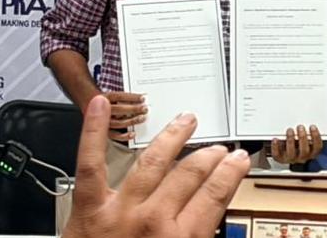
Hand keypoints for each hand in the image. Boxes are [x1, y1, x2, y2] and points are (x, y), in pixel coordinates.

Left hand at [61, 95, 248, 237]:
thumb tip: (213, 221)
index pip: (216, 194)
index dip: (231, 172)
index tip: (239, 160)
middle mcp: (154, 221)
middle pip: (191, 174)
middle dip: (210, 156)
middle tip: (218, 148)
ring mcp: (119, 211)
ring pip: (154, 160)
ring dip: (174, 136)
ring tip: (186, 121)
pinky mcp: (87, 208)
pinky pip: (90, 164)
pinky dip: (91, 131)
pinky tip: (99, 105)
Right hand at [102, 91, 146, 141]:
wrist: (85, 103)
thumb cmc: (101, 98)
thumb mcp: (109, 93)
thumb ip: (121, 97)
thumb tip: (140, 97)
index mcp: (100, 98)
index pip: (117, 97)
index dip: (131, 97)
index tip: (142, 97)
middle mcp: (97, 109)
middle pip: (117, 110)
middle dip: (133, 109)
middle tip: (145, 108)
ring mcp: (98, 122)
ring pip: (116, 123)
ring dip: (131, 121)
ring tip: (141, 118)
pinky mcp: (100, 133)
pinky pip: (112, 136)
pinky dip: (123, 136)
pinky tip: (132, 134)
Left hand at [270, 124, 323, 163]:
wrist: (288, 155)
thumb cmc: (299, 144)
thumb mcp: (306, 138)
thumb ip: (307, 132)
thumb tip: (305, 119)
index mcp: (312, 152)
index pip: (317, 147)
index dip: (316, 137)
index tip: (312, 126)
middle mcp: (302, 157)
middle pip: (304, 150)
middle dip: (302, 138)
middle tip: (300, 127)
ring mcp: (291, 159)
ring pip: (291, 153)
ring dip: (291, 140)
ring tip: (290, 130)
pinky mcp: (280, 159)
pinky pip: (277, 155)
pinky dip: (276, 147)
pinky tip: (275, 139)